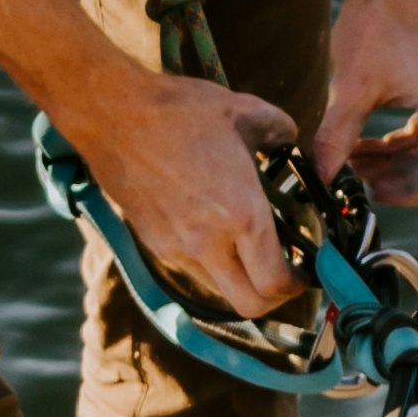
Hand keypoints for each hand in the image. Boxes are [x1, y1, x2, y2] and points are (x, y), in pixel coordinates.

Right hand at [84, 67, 304, 312]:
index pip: (275, 282)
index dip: (297, 285)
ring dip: (241, 280)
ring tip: (249, 250)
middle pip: (250, 305)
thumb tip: (290, 142)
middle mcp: (209, 242)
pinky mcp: (154, 244)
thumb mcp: (245, 111)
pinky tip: (215, 233)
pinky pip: (193, 271)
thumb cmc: (180, 110)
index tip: (304, 271)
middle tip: (283, 273)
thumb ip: (280, 132)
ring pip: (220, 291)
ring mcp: (177, 248)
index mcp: (241, 213)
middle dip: (274, 297)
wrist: (113, 114)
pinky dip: (212, 264)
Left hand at [317, 0, 417, 201]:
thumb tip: (322, 178)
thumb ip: (337, 138)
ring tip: (360, 157)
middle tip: (362, 178)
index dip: (406, 194)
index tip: (370, 192)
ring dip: (407, 161)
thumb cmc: (375, 18)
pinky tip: (378, 138)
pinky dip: (417, 139)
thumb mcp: (349, 84)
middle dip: (405, 181)